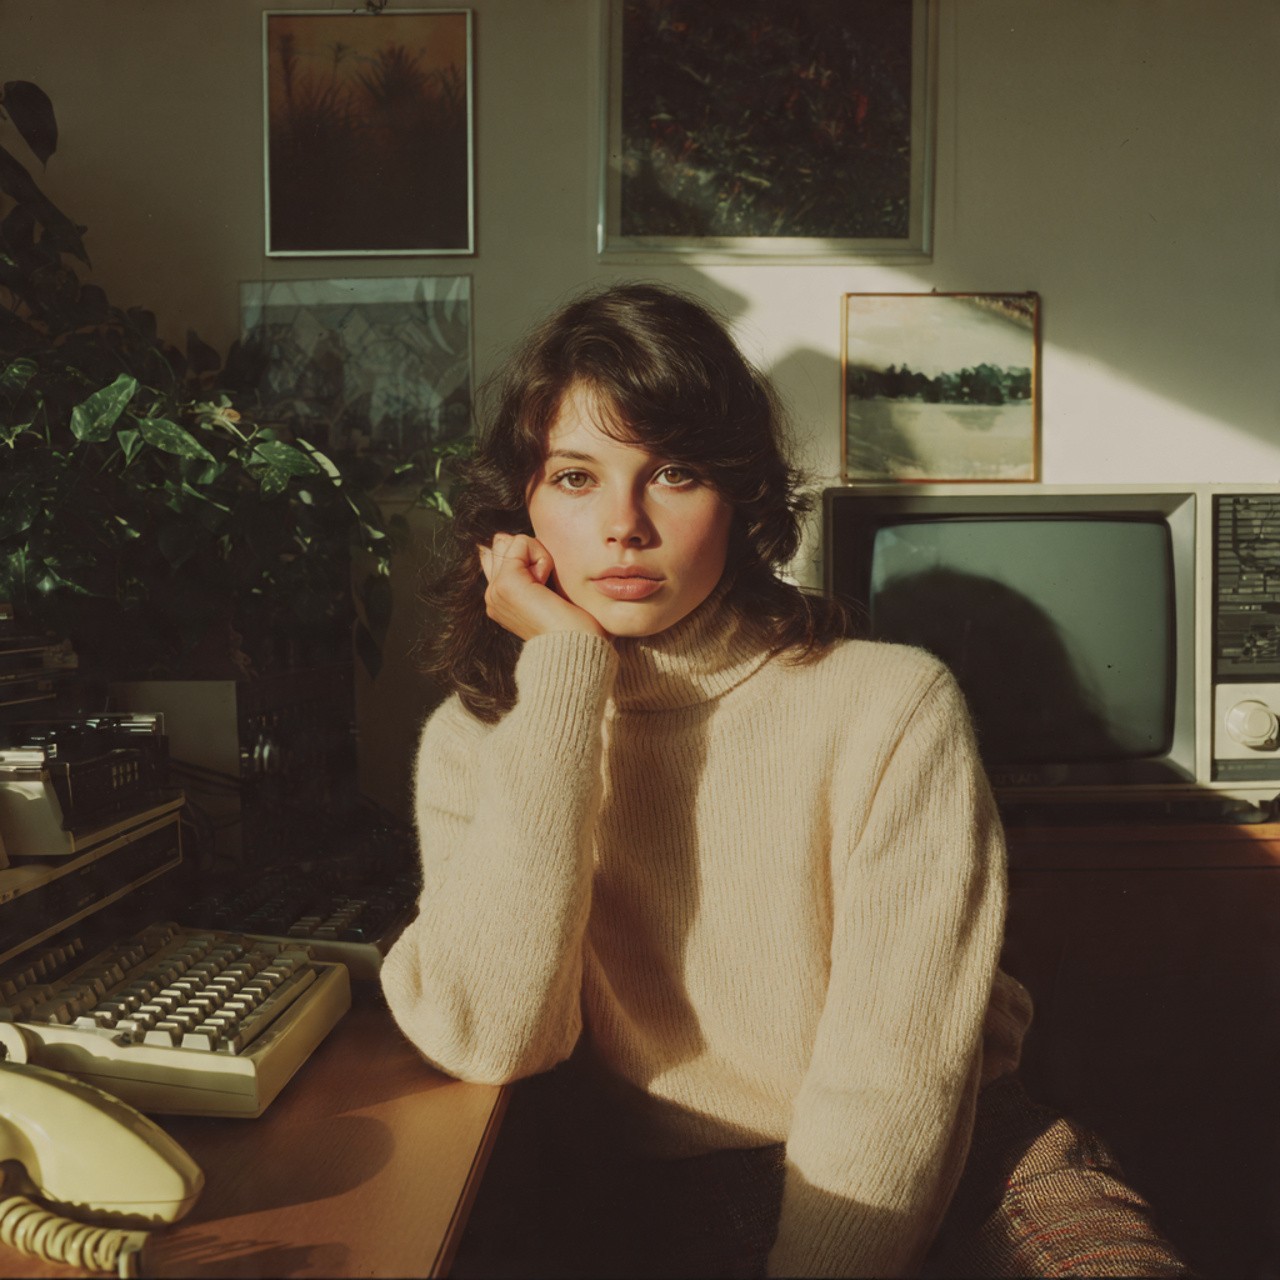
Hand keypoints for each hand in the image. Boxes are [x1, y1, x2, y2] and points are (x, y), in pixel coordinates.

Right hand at [479, 533, 607, 640]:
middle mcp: (492, 595)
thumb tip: (504, 538)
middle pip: (503, 542)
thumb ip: (528, 569)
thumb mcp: (548, 591)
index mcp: (499, 598)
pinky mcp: (506, 583)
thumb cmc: (574, 626)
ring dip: (538, 556)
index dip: (529, 557)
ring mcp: (496, 590)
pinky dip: (542, 557)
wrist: (576, 650)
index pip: (498, 552)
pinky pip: (521, 542)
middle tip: (547, 586)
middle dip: (531, 554)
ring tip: (547, 587)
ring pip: (512, 541)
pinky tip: (546, 583)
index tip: (545, 587)